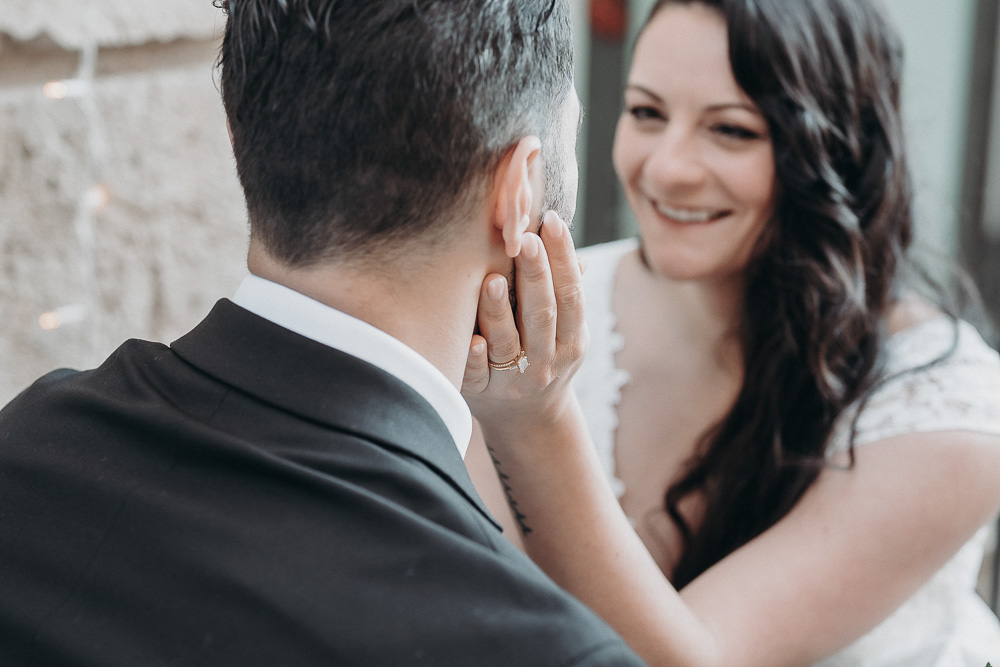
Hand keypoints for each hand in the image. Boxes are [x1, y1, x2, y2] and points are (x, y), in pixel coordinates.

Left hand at [462, 211, 587, 436]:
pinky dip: (476, 358)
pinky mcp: (482, 393)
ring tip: (492, 279)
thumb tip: (573, 251)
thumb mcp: (565, 334)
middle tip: (526, 240)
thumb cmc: (544, 360)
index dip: (563, 258)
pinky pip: (477, 375)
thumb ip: (566, 295)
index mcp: (570, 340)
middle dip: (536, 275)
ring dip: (500, 312)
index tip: (552, 223)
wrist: (528, 422)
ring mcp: (513, 379)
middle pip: (542, 314)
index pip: (571, 295)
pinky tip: (472, 340)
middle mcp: (545, 361)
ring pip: (507, 343)